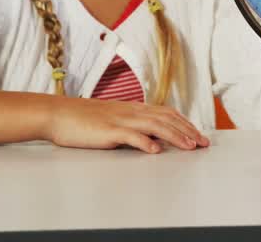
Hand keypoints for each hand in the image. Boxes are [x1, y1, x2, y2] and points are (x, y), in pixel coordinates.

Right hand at [44, 97, 209, 153]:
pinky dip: (145, 142)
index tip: (198, 134)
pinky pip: (130, 136)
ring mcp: (120, 120)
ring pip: (155, 125)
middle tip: (203, 143)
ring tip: (189, 146)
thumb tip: (151, 137)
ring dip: (174, 136)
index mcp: (133, 108)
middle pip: (166, 118)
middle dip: (187, 130)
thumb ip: (131, 125)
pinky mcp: (108, 130)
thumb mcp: (112, 119)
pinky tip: (156, 151)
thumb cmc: (82, 119)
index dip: (184, 123)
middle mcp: (131, 111)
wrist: (57, 113)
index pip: (166, 112)